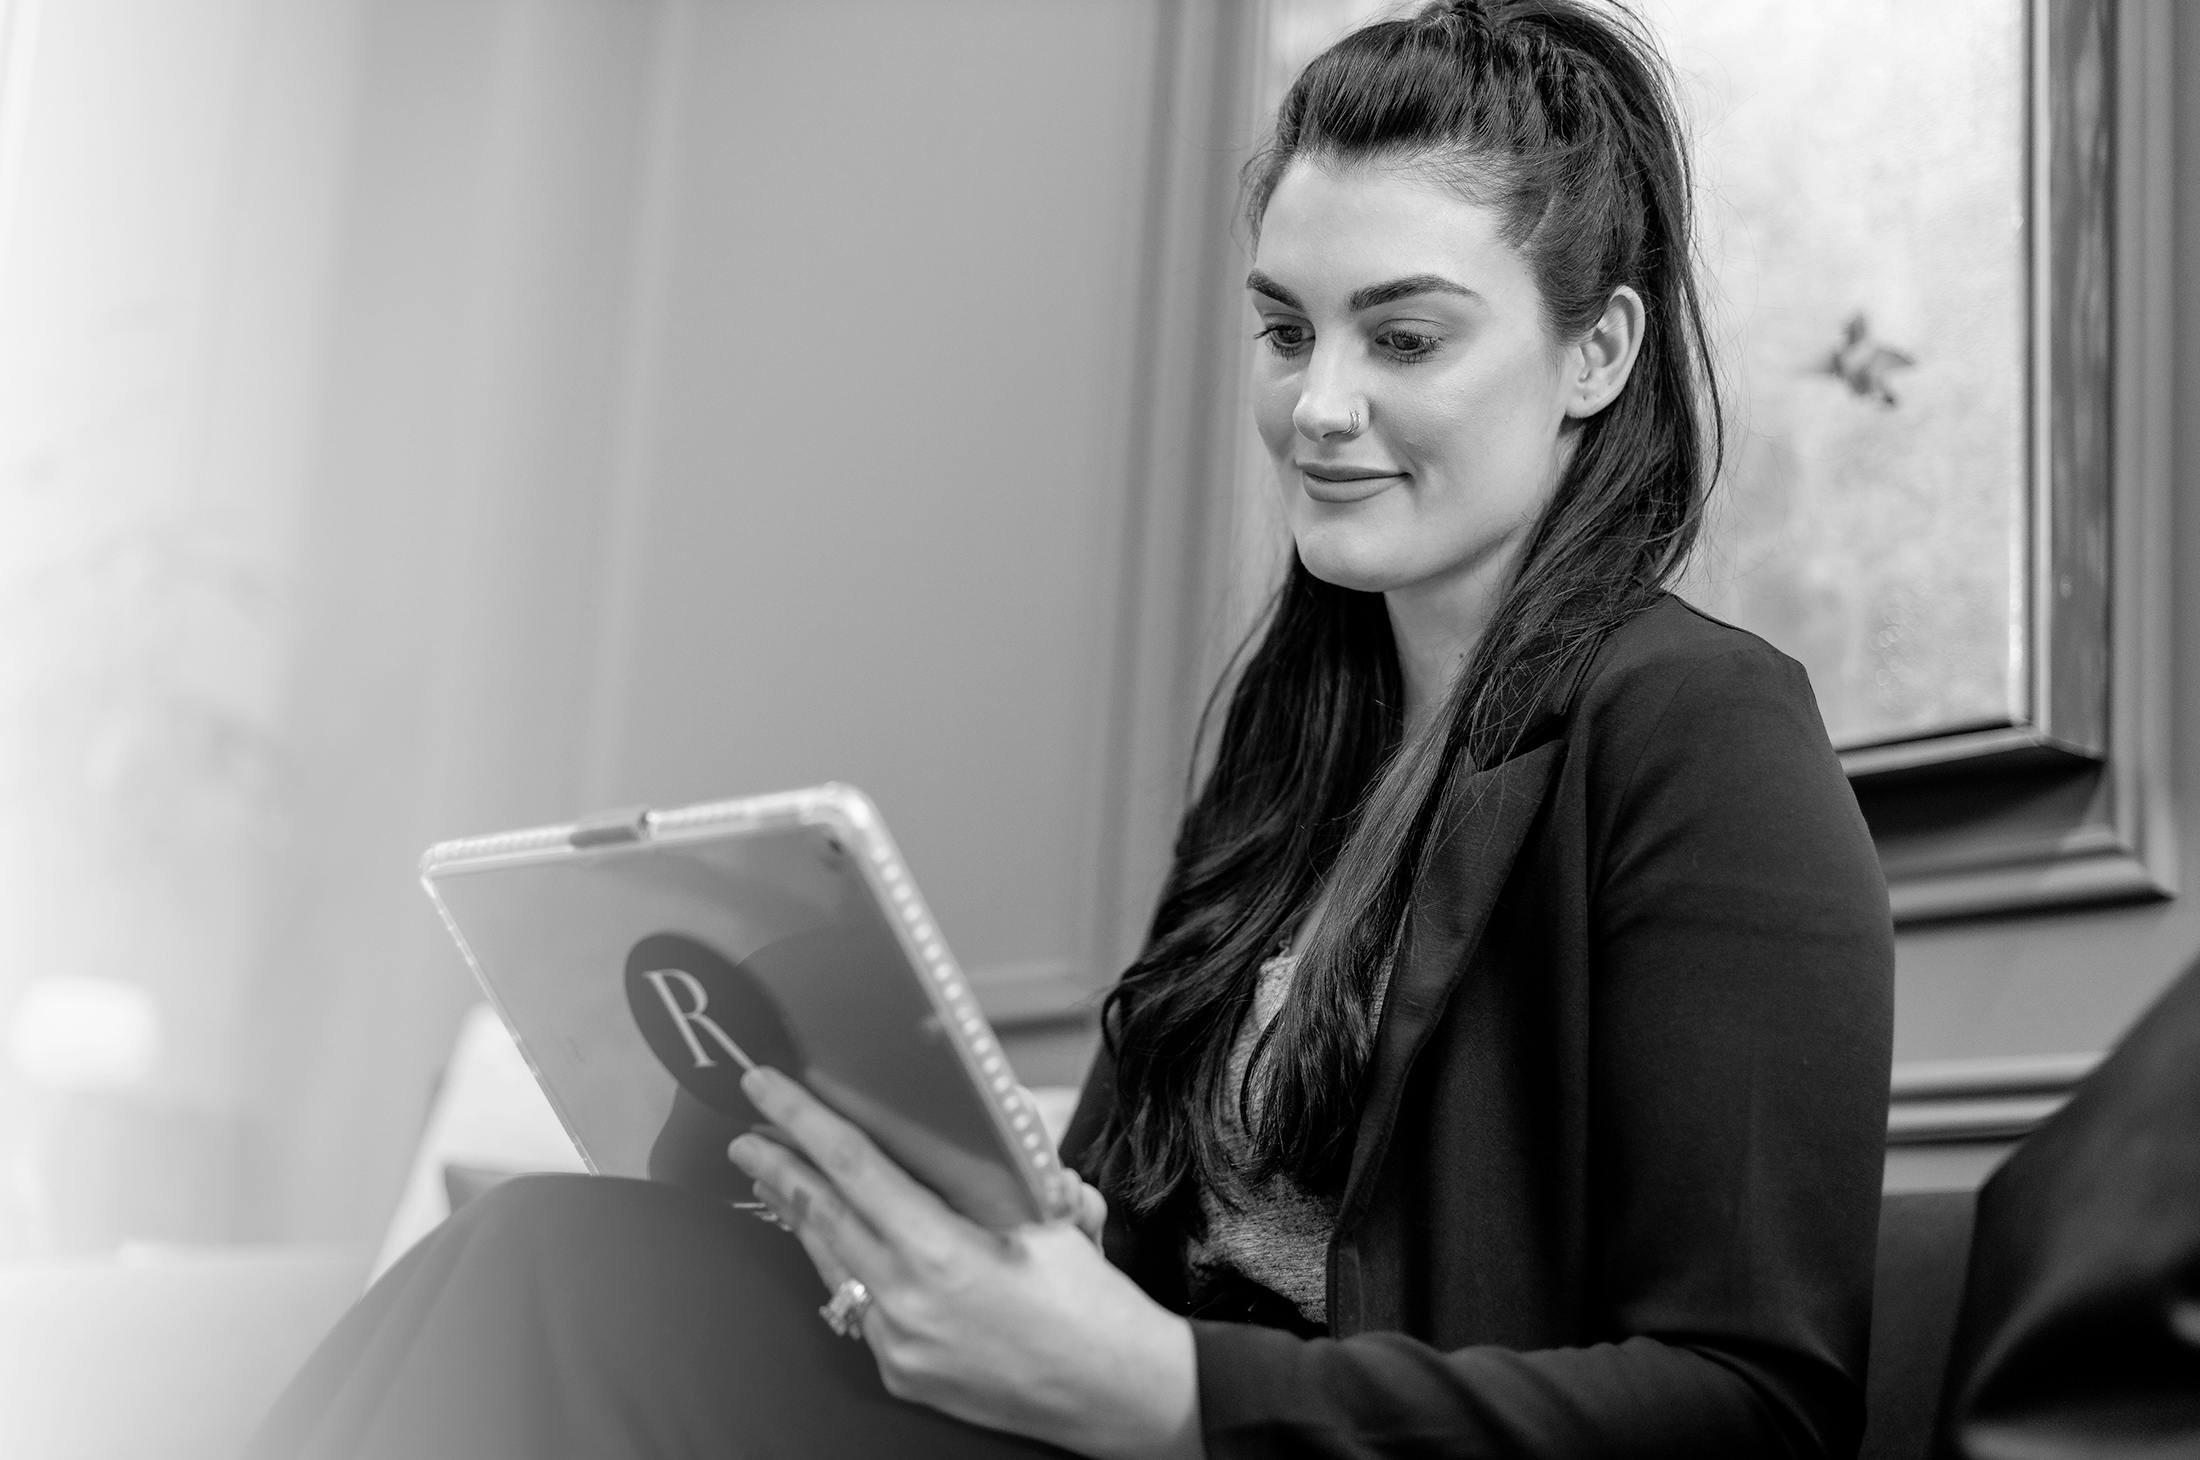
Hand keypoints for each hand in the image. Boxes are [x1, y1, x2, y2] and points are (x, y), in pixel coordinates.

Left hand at [727, 1066, 1200, 1459]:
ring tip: (775, 1173)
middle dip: (777, 1166)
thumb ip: (1011, 1163)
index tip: (766, 1089)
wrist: (1118, 1396)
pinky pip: (858, 1303)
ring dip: (801, 1213)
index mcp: (944, 1252)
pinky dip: (844, 1263)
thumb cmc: (1094, 1304)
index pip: (853, 1168)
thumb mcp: (1055, 1215)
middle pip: (822, 1214)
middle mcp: (908, 1300)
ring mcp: (898, 1342)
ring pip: (831, 1261)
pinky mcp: (902, 1371)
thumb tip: (990, 1110)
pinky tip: (837, 1239)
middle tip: (746, 1129)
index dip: (802, 1121)